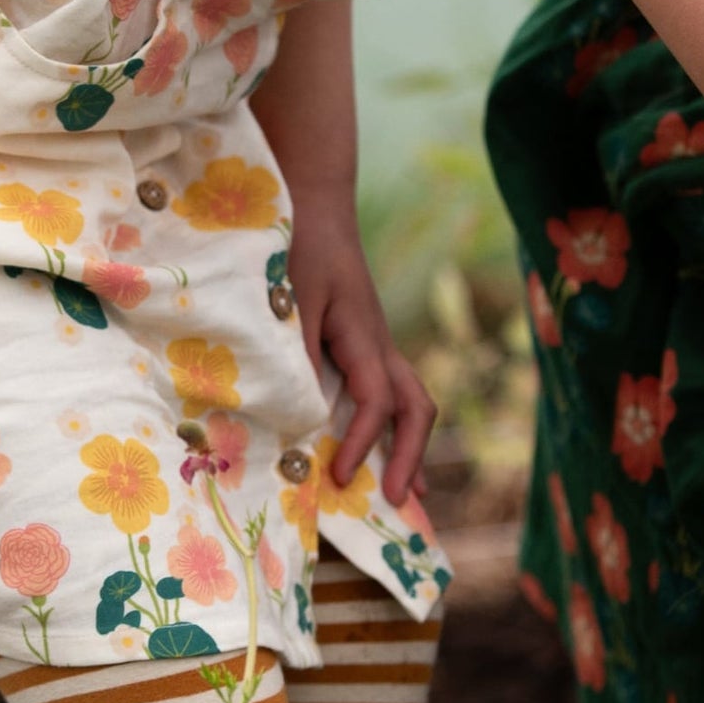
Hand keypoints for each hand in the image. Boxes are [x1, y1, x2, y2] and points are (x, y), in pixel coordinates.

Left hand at [287, 189, 434, 505]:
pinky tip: (377, 456)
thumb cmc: (297, 244)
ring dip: (409, 448)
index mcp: (364, 335)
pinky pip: (386, 396)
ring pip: (409, 402)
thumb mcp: (288, 297)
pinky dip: (388, 431)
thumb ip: (292, 352)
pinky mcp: (360, 347)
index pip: (378, 401)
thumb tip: (296, 413)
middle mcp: (379, 345)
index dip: (362, 442)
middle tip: (396, 501)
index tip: (338, 476)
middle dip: (409, 456)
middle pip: (415, 407)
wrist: (312, 202)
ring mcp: (374, 346)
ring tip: (406, 494)